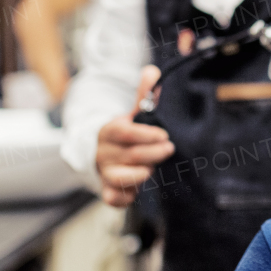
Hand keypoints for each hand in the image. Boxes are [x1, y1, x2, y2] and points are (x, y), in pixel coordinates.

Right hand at [95, 66, 173, 206]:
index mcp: (109, 131)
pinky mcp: (107, 191)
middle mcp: (103, 153)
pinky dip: (125, 197)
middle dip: (151, 153)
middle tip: (169, 149)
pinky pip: (113, 199)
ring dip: (139, 175)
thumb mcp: (134, 114)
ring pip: (118, 178)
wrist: (101, 154)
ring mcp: (104, 173)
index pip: (123, 132)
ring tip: (152, 169)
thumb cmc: (126, 133)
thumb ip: (144, 96)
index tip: (163, 134)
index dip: (144, 134)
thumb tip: (153, 71)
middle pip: (127, 155)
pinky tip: (138, 191)